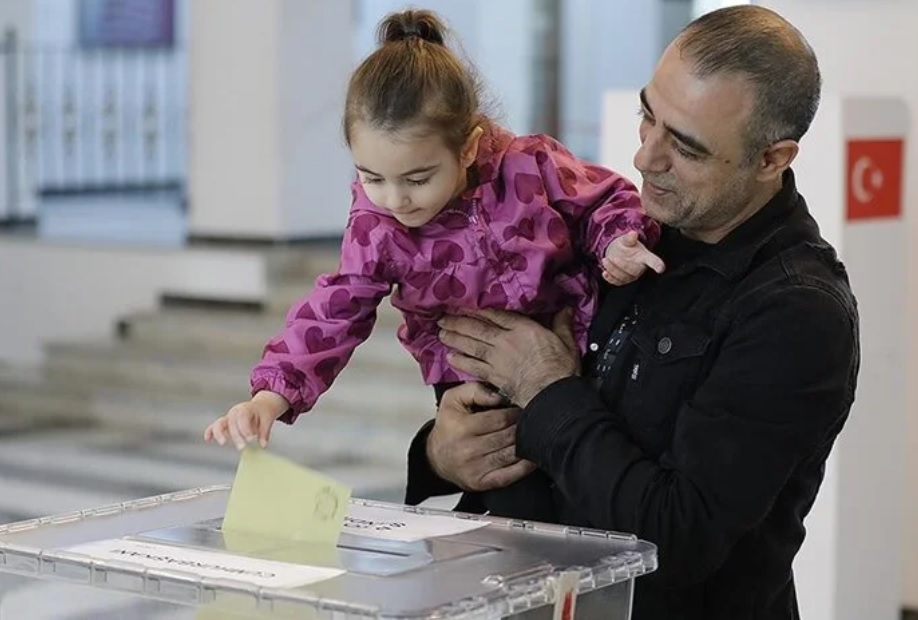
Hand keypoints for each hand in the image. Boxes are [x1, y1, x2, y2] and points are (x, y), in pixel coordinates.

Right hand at [204, 391, 289, 449]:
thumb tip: (263, 444)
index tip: (250, 438)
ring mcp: (229, 417)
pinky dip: (210, 432)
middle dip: (235, 435)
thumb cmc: (262, 412)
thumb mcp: (267, 420)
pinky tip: (208, 439)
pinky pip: (215, 426)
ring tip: (223, 442)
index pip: (243, 416)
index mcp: (246, 408)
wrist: (260, 406)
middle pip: (231, 421)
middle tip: (242, 447)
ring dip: (220, 433)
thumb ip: (264, 432)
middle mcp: (235, 412)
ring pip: (220, 423)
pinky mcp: (225, 423)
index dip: (245, 428)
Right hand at [426, 382, 534, 490]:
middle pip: (508, 436)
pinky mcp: (482, 482)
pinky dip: (525, 466)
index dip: (514, 413)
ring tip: (531, 435)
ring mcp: (475, 468)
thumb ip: (475, 390)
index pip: (500, 419)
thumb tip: (499, 396)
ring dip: (525, 444)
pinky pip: (510, 475)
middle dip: (522, 427)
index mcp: (462, 428)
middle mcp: (468, 450)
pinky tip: (531, 457)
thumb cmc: (448, 426)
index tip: (521, 409)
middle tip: (530, 420)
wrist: (436, 457)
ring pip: (511, 454)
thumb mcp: (453, 399)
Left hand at [438, 308, 579, 407]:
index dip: (479, 310)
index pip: (496, 315)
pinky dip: (461, 361)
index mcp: (524, 329)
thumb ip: (562, 323)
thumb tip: (566, 308)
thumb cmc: (561, 369)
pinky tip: (450, 358)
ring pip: (471, 345)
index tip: (466, 306)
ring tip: (441, 334)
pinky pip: (473, 366)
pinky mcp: (494, 376)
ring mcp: (498, 359)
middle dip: (459, 323)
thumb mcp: (566, 341)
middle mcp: (506, 341)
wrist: (552, 396)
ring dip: (455, 339)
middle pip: (478, 329)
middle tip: (443, 319)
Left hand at [601, 230, 664, 284]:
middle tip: (612, 257)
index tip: (661, 268)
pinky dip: (610, 278)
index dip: (657, 265)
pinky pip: (617, 282)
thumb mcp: (627, 240)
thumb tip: (632, 233)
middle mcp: (640, 268)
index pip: (653, 261)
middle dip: (622, 265)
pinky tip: (604, 272)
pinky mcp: (623, 281)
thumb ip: (629, 238)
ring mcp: (631, 276)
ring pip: (624, 277)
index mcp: (645, 257)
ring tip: (605, 260)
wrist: (618, 252)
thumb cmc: (627, 246)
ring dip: (613, 270)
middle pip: (634, 270)